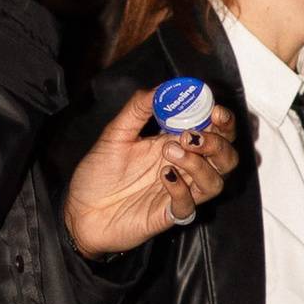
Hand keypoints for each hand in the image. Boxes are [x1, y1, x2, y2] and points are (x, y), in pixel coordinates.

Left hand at [64, 86, 239, 260]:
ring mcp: (178, 192)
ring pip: (215, 182)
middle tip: (192, 135)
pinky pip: (189, 206)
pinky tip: (164, 177)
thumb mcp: (115, 134)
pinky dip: (181, 189)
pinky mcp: (168, 215)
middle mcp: (183, 168)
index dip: (222, 121)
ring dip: (200, 164)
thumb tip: (161, 88)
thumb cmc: (97, 175)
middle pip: (225, 158)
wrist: (78, 212)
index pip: (215, 131)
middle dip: (217, 143)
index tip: (215, 111)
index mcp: (175, 144)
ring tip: (170, 152)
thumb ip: (138, 109)